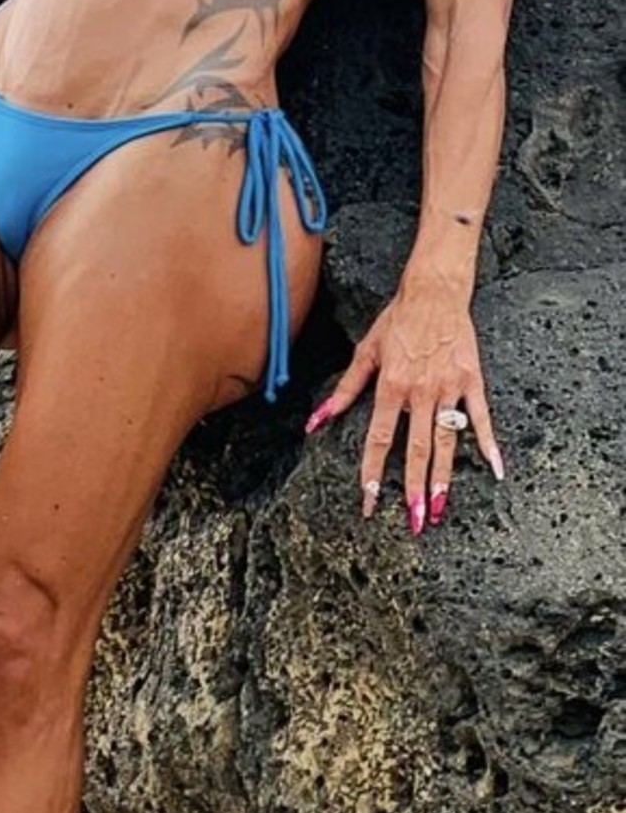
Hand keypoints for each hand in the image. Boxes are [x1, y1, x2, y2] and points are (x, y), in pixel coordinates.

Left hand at [304, 282, 504, 534]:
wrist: (434, 291)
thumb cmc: (397, 321)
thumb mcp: (364, 352)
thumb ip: (344, 391)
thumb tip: (316, 421)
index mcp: (391, 386)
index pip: (379, 440)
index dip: (373, 473)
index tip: (370, 501)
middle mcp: (419, 391)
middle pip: (416, 449)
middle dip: (414, 488)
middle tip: (414, 521)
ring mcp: (449, 387)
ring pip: (446, 440)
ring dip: (444, 476)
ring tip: (440, 507)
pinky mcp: (472, 380)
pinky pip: (481, 416)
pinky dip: (489, 442)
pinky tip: (496, 467)